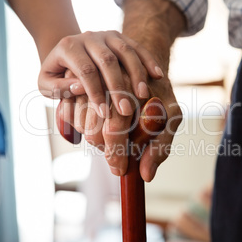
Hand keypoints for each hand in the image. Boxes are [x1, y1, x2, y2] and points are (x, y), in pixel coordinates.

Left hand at [38, 30, 163, 117]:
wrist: (66, 51)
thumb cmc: (57, 73)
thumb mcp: (46, 83)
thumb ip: (58, 87)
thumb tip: (79, 88)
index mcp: (69, 47)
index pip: (85, 70)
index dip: (95, 93)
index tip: (104, 114)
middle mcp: (89, 37)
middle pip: (107, 60)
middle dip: (118, 86)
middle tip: (125, 110)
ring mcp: (107, 35)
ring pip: (126, 51)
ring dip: (136, 73)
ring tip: (142, 95)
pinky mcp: (120, 36)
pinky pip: (138, 46)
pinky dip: (148, 60)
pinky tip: (157, 75)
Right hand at [62, 68, 181, 181]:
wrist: (144, 66)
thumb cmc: (160, 94)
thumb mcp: (172, 116)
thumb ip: (161, 145)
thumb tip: (146, 175)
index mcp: (132, 90)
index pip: (115, 128)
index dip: (116, 154)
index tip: (120, 170)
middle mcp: (106, 84)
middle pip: (94, 131)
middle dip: (106, 148)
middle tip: (119, 152)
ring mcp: (90, 82)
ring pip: (81, 126)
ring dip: (95, 139)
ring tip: (113, 133)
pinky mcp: (77, 84)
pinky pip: (70, 116)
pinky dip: (82, 126)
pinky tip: (99, 123)